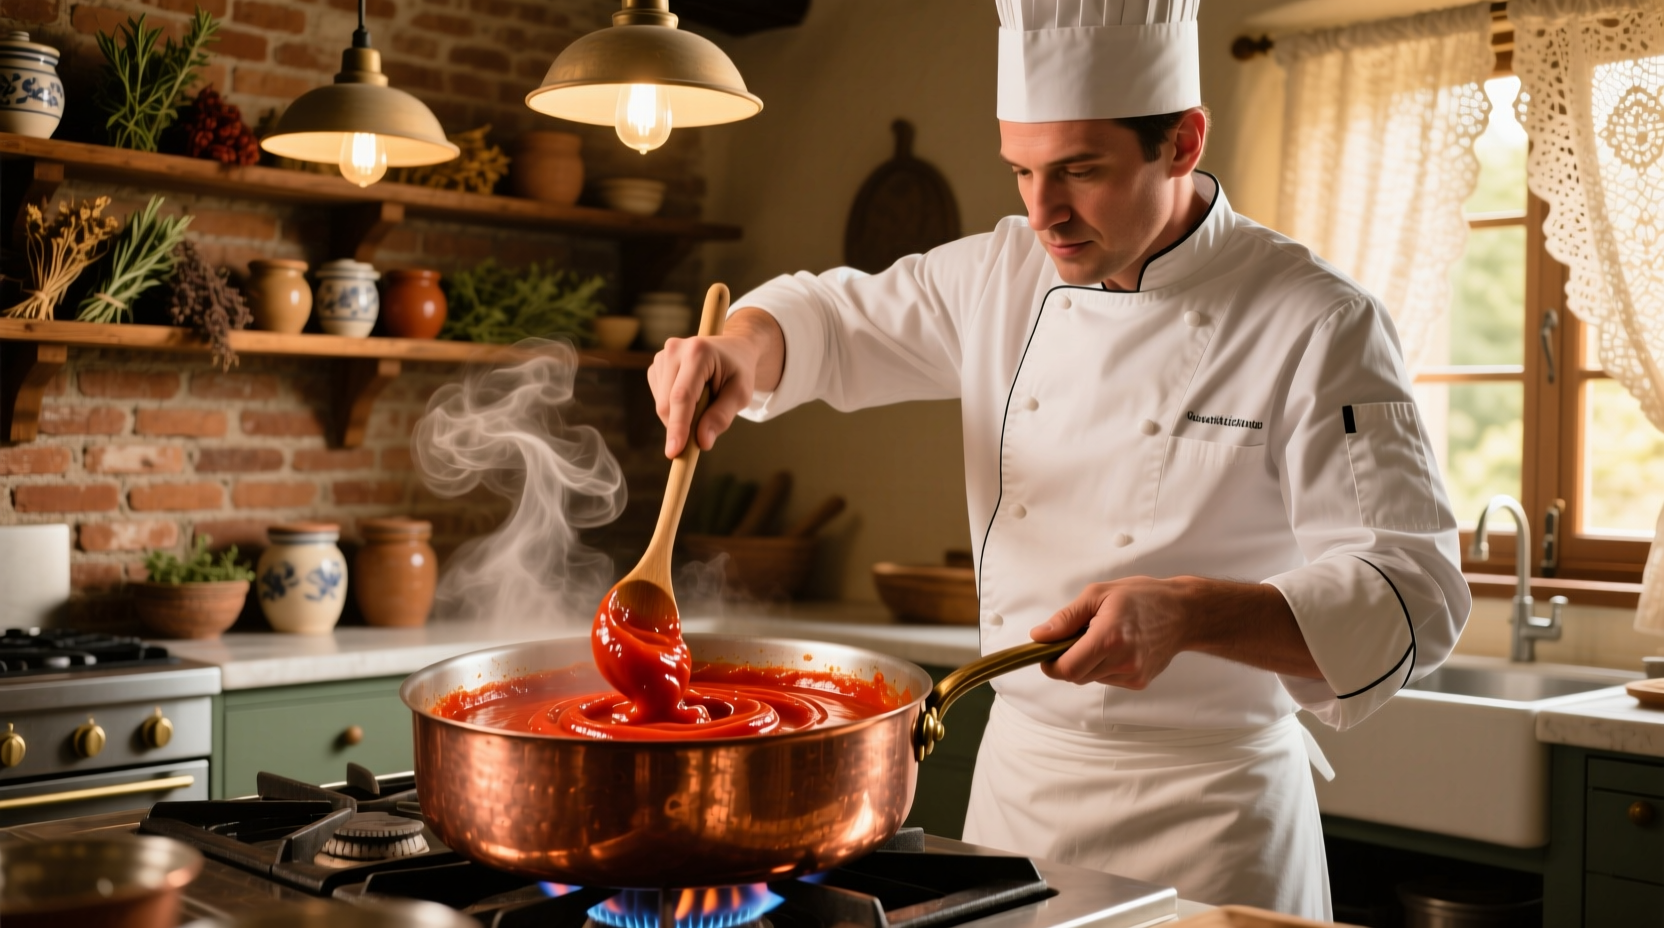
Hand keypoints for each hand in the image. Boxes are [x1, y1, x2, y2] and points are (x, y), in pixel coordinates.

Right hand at [647, 308, 783, 457]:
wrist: (733, 350)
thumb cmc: (739, 372)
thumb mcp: (740, 394)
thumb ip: (722, 416)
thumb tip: (702, 442)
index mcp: (698, 352)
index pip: (682, 396)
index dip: (677, 426)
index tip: (674, 452)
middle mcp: (674, 350)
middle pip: (667, 403)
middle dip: (681, 427)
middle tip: (702, 436)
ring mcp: (662, 357)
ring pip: (661, 405)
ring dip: (680, 417)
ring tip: (704, 403)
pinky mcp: (656, 367)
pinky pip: (659, 400)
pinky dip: (675, 409)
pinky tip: (692, 398)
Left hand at [1029, 577, 1193, 688]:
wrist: (1183, 613)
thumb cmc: (1142, 597)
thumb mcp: (1097, 595)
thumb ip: (1066, 619)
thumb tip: (1040, 636)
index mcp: (1110, 638)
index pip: (1068, 669)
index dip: (1051, 664)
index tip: (1046, 652)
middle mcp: (1123, 662)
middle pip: (1076, 676)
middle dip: (1068, 659)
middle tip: (1078, 635)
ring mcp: (1133, 675)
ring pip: (1090, 678)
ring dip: (1087, 662)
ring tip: (1104, 636)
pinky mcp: (1138, 682)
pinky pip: (1106, 679)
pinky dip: (1103, 665)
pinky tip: (1117, 647)